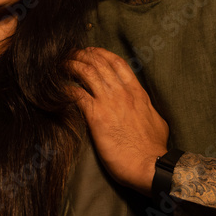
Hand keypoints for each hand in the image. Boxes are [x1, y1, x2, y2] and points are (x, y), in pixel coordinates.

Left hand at [68, 47, 169, 195]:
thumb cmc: (154, 148)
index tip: (91, 50)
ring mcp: (109, 103)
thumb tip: (144, 107)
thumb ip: (147, 108)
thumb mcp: (157, 121)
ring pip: (87, 73)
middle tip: (71, 54)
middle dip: (82, 55)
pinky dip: (65, 88)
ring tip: (62, 64)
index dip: (101, 53)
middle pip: (99, 63)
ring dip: (72, 65)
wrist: (150, 165)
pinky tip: (58, 87)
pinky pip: (76, 95)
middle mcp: (122, 93)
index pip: (118, 63)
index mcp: (137, 93)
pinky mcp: (96, 117)